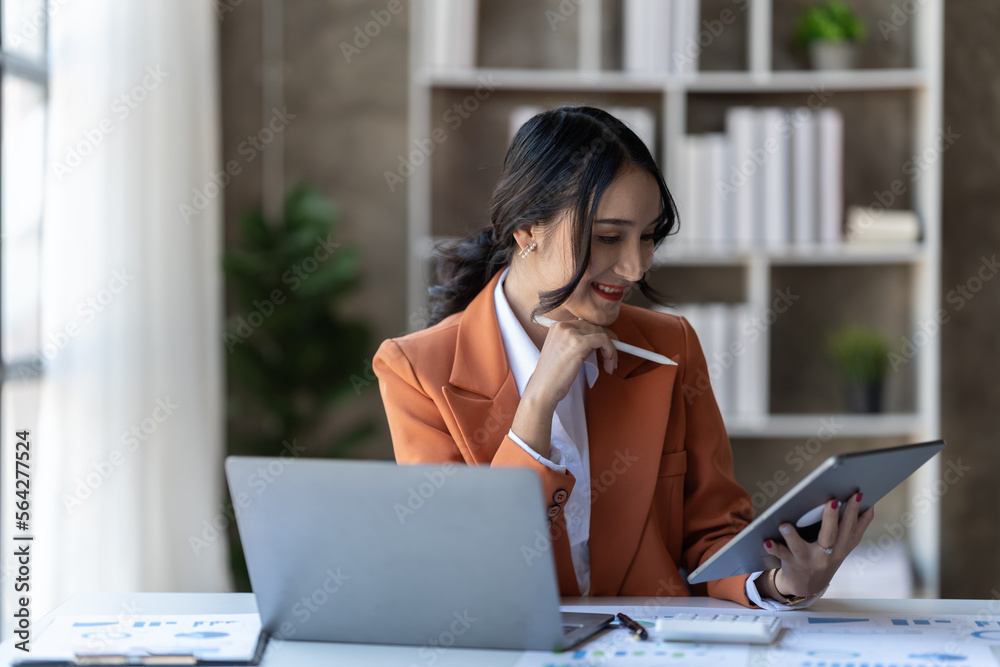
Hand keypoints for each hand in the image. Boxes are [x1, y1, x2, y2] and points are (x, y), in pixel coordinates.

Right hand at [510, 316, 617, 459]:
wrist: (543, 390)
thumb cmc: (553, 377)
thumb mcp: (563, 352)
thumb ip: (578, 343)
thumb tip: (599, 342)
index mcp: (557, 326)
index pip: (585, 325)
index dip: (599, 335)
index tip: (608, 347)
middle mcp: (562, 326)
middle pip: (595, 327)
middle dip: (608, 343)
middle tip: (612, 358)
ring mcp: (570, 333)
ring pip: (602, 333)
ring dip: (611, 350)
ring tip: (610, 365)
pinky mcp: (579, 343)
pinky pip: (604, 340)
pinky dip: (611, 351)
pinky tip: (609, 363)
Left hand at [762, 491, 874, 597]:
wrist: (807, 586)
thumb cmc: (825, 559)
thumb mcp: (844, 547)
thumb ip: (856, 528)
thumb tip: (869, 505)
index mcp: (841, 548)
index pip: (850, 528)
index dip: (855, 513)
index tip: (857, 495)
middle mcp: (826, 555)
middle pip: (830, 536)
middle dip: (832, 519)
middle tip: (832, 501)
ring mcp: (807, 560)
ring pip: (800, 548)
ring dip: (792, 536)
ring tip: (785, 525)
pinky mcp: (791, 563)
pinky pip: (781, 555)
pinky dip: (774, 549)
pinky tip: (766, 541)